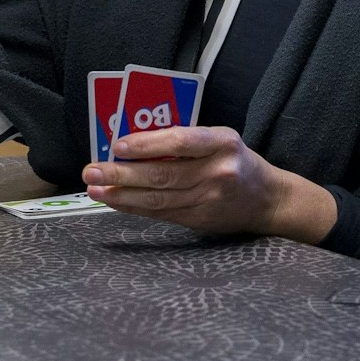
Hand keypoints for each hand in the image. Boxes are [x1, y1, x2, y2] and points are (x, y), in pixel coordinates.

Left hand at [81, 126, 336, 241]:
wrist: (268, 200)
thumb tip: (132, 143)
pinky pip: (161, 213)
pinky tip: (115, 202)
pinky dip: (135, 208)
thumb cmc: (236, 161)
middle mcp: (218, 172)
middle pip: (163, 174)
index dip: (147, 144)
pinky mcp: (201, 220)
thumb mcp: (221, 140)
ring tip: (95, 189)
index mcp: (224, 142)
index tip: (117, 145)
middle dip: (121, 174)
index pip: (181, 141)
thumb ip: (185, 140)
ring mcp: (209, 200)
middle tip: (91, 171)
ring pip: (158, 198)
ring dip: (121, 195)